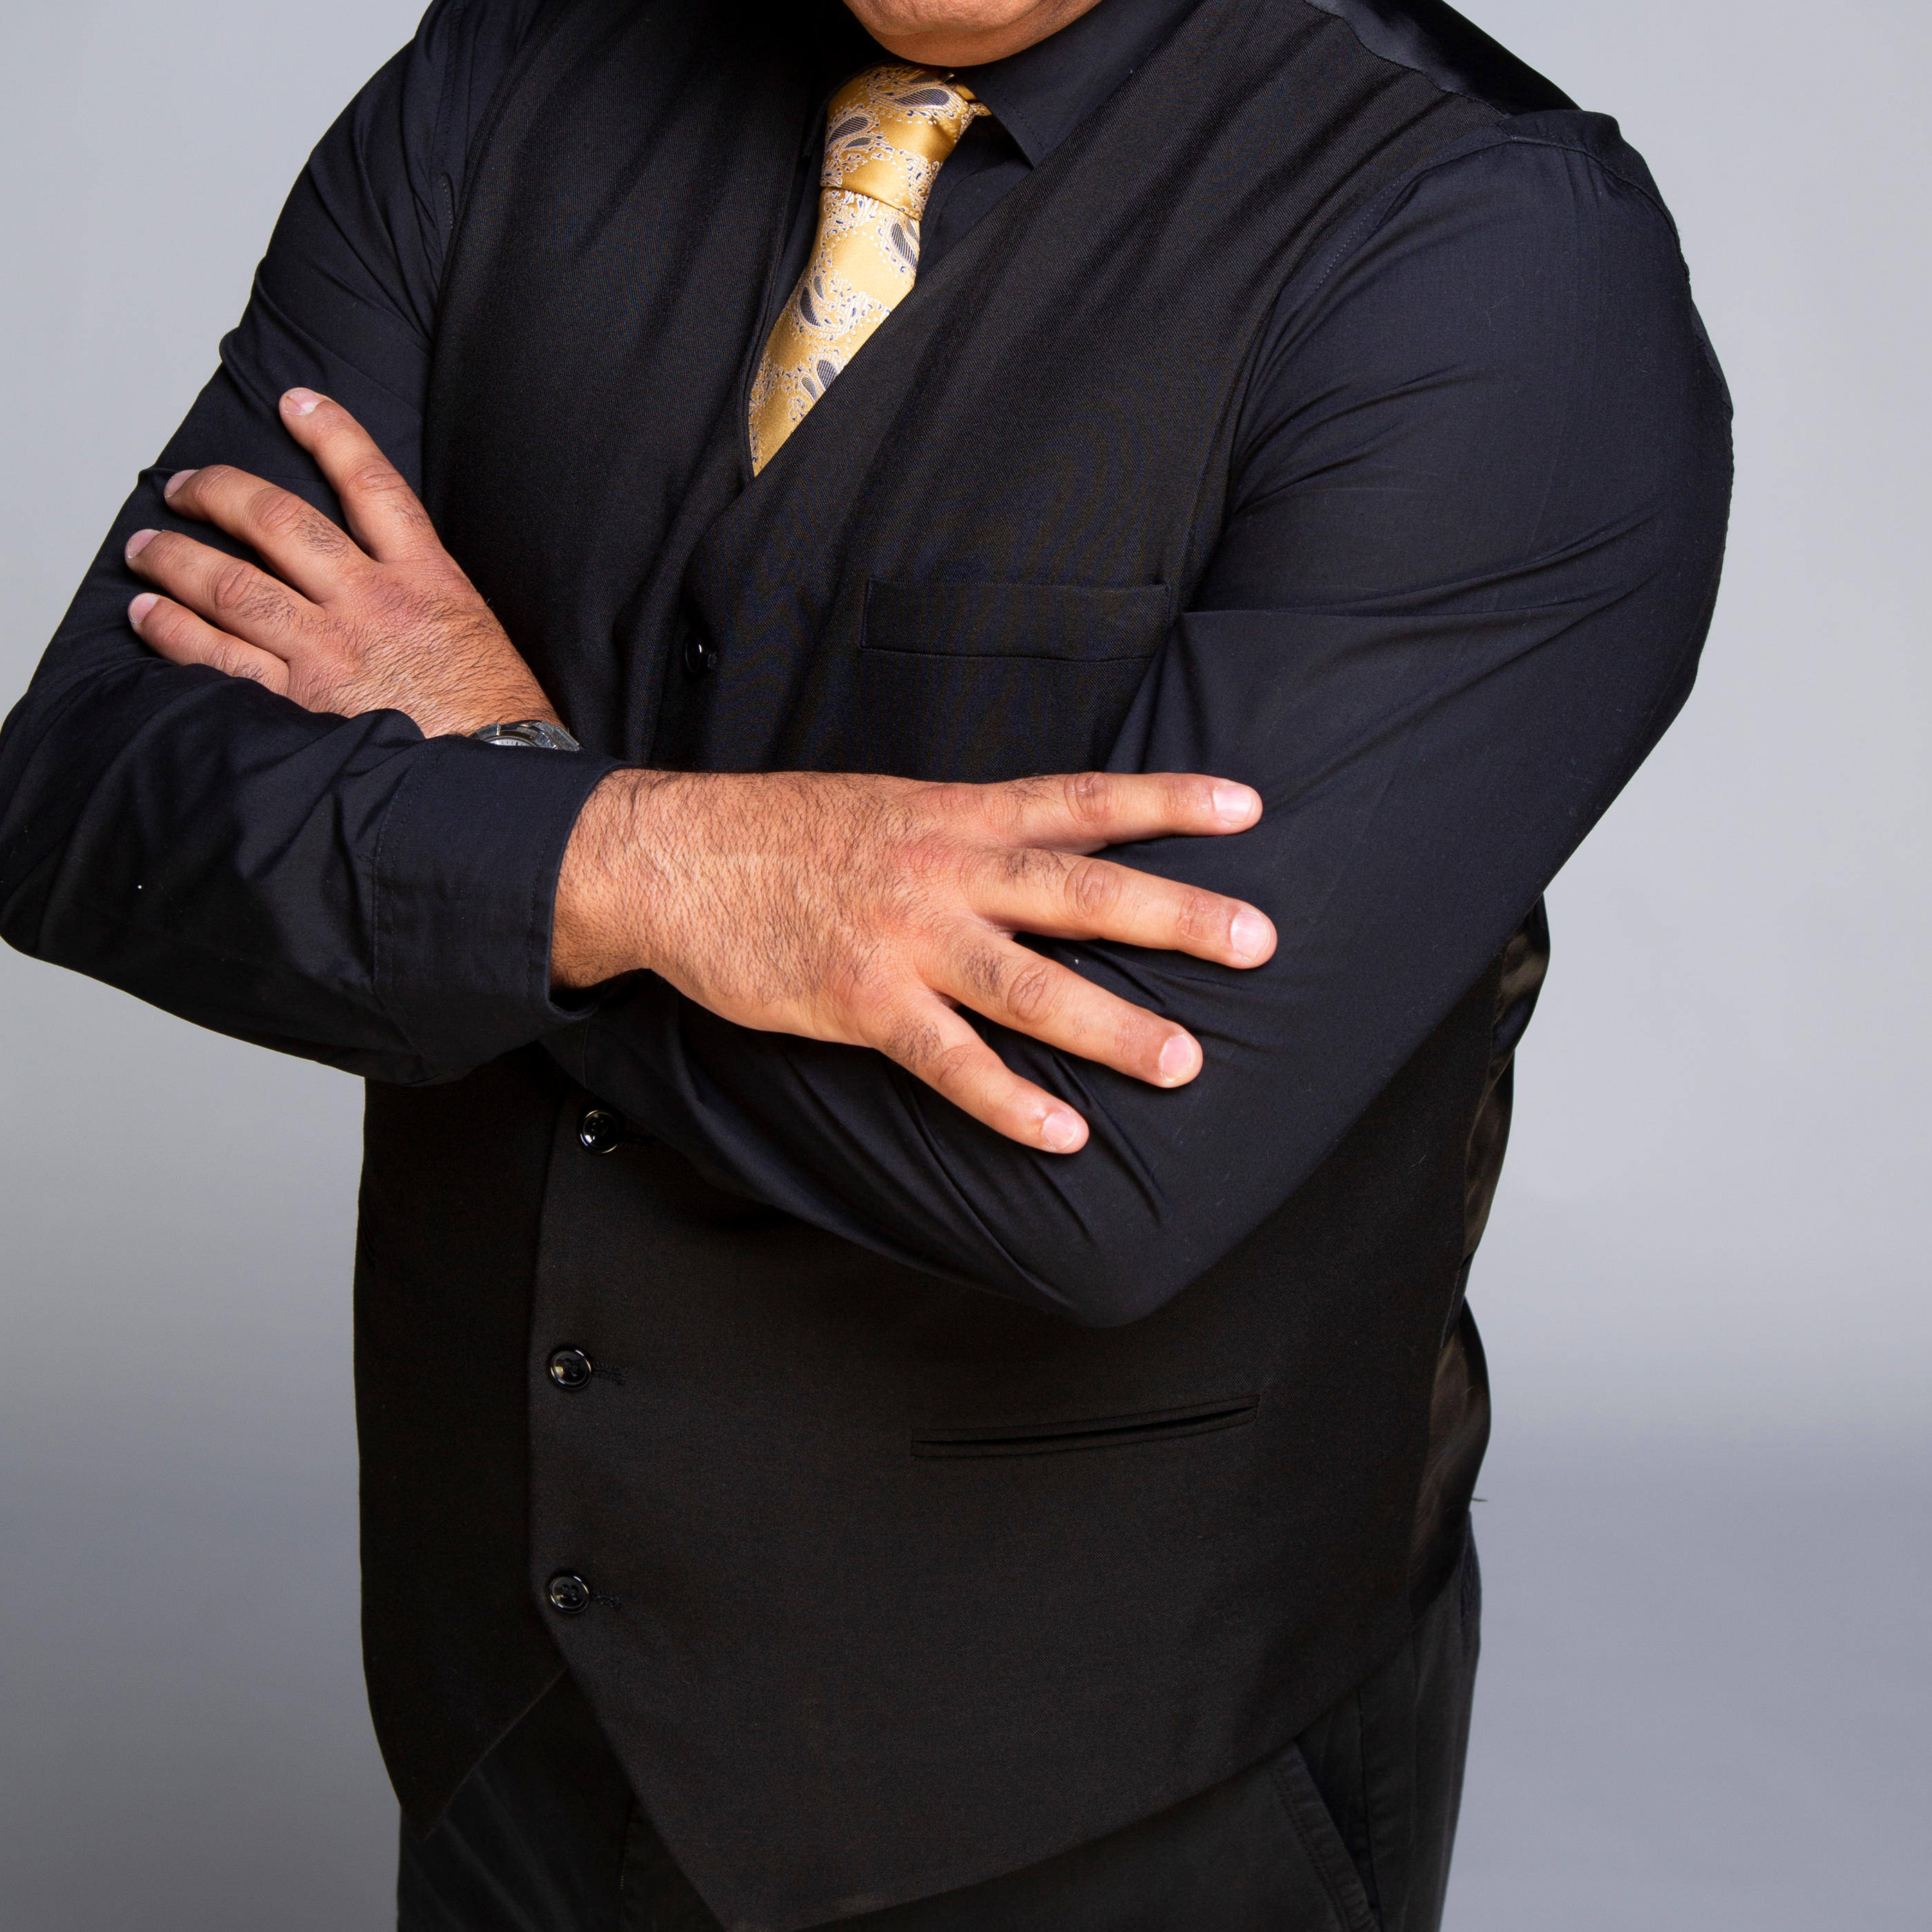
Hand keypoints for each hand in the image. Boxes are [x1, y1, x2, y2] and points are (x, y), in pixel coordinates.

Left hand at [124, 388, 558, 736]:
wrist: (503, 791)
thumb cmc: (495, 721)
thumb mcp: (475, 633)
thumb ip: (424, 596)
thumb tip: (381, 576)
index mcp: (426, 579)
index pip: (372, 484)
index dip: (331, 432)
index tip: (294, 401)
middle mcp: (371, 604)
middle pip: (279, 523)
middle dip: (220, 494)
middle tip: (184, 486)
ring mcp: (330, 654)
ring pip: (235, 585)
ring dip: (179, 559)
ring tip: (145, 548)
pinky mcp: (300, 707)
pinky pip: (221, 660)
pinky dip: (176, 632)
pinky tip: (147, 615)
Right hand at [554, 766, 1274, 1152]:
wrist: (671, 855)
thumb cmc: (783, 835)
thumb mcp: (891, 806)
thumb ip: (973, 830)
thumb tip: (1056, 842)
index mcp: (958, 815)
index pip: (1082, 800)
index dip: (1166, 800)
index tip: (1248, 806)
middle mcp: (946, 869)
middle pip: (1081, 889)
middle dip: (1176, 915)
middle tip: (1259, 941)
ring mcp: (904, 936)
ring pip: (1028, 983)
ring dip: (1112, 1025)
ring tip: (1185, 1063)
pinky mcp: (857, 998)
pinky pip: (947, 1059)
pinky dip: (1008, 1098)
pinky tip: (1062, 1131)